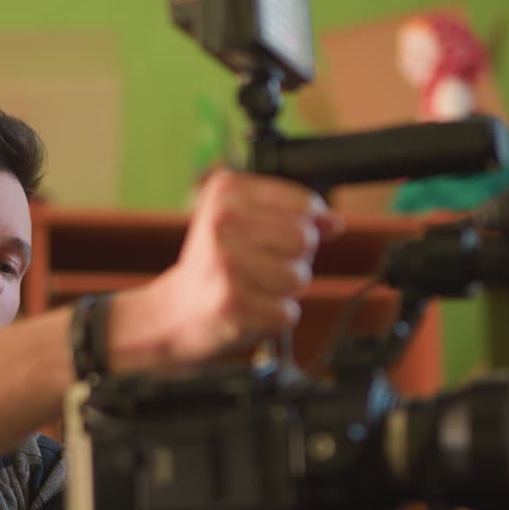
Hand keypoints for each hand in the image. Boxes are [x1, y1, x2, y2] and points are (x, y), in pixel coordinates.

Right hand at [145, 171, 344, 365]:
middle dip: (294, 260)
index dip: (305, 227)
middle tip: (262, 268)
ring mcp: (226, 262)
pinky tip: (248, 310)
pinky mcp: (232, 303)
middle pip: (304, 239)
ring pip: (298, 277)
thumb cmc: (216, 267)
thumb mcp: (246, 226)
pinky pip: (287, 312)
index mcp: (227, 191)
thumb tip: (335, 222)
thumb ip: (292, 218)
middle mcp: (223, 221)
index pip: (304, 204)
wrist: (174, 313)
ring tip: (253, 289)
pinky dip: (274, 318)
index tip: (277, 240)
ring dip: (283, 292)